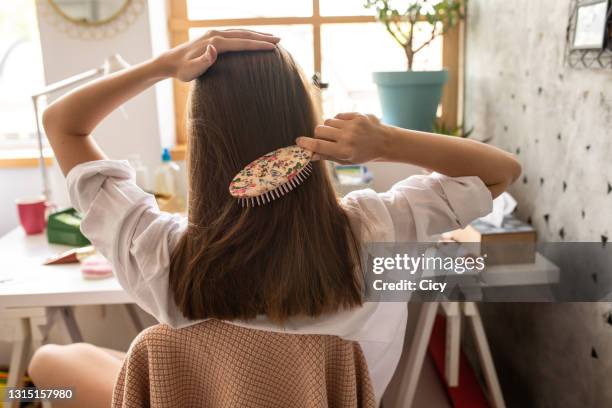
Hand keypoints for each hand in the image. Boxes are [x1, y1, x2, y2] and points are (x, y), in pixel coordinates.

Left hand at [157, 29, 279, 81]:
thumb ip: (203, 61)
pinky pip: (235, 34)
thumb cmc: (182, 70)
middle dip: (262, 37)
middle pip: (244, 34)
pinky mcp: (214, 37)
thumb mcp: (191, 70)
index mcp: (215, 42)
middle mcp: (216, 34)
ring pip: (241, 32)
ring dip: (257, 34)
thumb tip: (213, 49)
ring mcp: (215, 34)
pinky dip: (247, 35)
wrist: (171, 61)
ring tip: (272, 38)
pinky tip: (253, 39)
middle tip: (280, 40)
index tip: (273, 47)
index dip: (258, 45)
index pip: (241, 43)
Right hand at [296, 112, 390, 163]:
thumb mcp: (346, 160)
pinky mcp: (357, 115)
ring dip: (328, 128)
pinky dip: (337, 122)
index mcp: (344, 151)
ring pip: (328, 121)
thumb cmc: (363, 154)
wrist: (384, 142)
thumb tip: (310, 154)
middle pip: (319, 130)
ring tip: (338, 134)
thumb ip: (327, 156)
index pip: (319, 145)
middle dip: (318, 134)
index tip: (299, 141)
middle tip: (324, 139)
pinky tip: (346, 127)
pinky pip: (337, 116)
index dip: (306, 143)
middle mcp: (347, 137)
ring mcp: (352, 125)